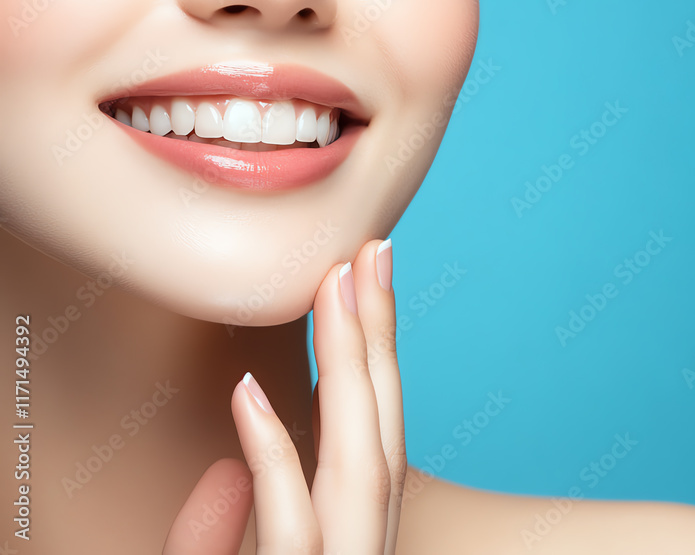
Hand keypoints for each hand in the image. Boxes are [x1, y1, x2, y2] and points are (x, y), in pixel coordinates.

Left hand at [162, 239, 405, 553]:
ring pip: (361, 469)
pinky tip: (248, 390)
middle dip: (378, 339)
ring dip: (349, 371)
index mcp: (354, 541)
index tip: (366, 283)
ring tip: (336, 287)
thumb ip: (229, 532)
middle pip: (383, 437)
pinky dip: (273, 458)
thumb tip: (226, 475)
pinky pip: (293, 531)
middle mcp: (364, 551)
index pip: (373, 440)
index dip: (374, 358)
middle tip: (371, 255)